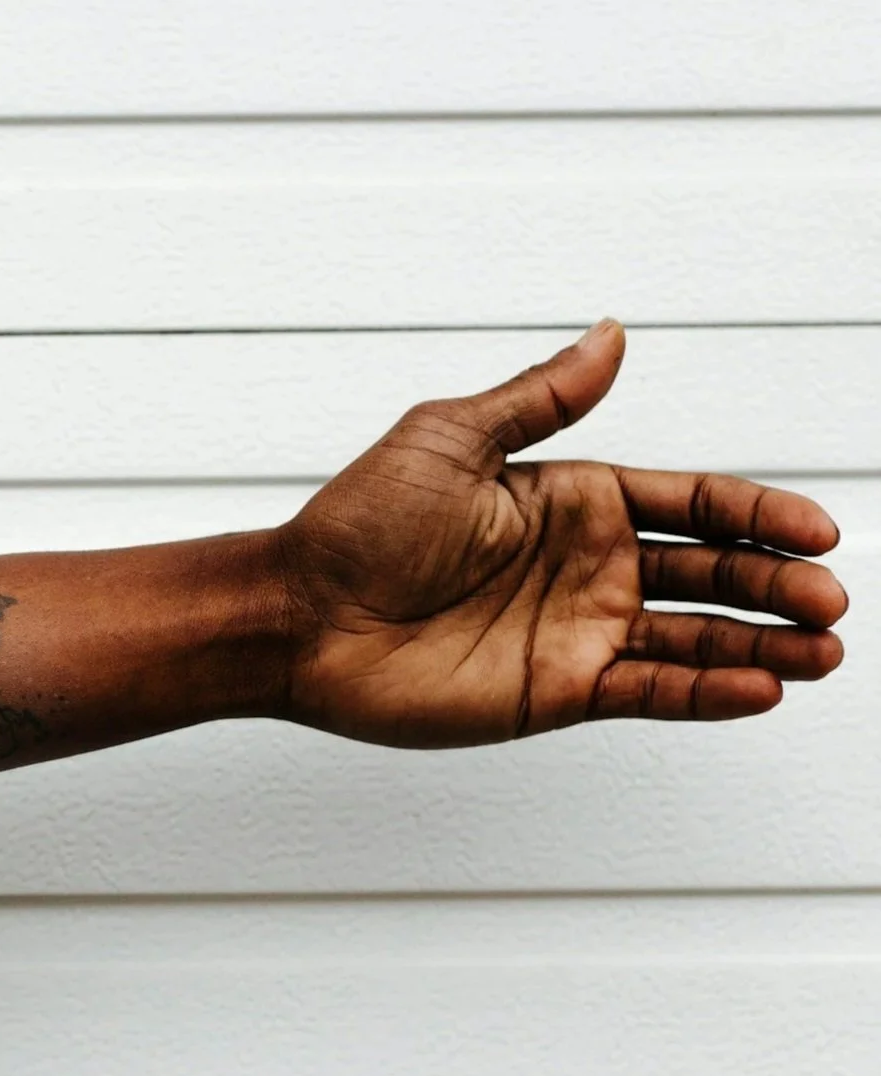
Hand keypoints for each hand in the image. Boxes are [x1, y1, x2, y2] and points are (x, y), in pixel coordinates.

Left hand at [272, 320, 848, 747]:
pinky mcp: (556, 691)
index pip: (691, 501)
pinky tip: (761, 688)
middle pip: (710, 572)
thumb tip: (612, 332)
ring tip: (826, 650)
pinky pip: (649, 691)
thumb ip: (541, 398)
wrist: (299, 614)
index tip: (822, 528)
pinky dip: (707, 693)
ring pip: (694, 638)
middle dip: (776, 582)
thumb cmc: (356, 522)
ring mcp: (575, 631)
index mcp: (569, 498)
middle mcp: (585, 565)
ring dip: (762, 643)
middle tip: (833, 597)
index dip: (757, 513)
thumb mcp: (450, 440)